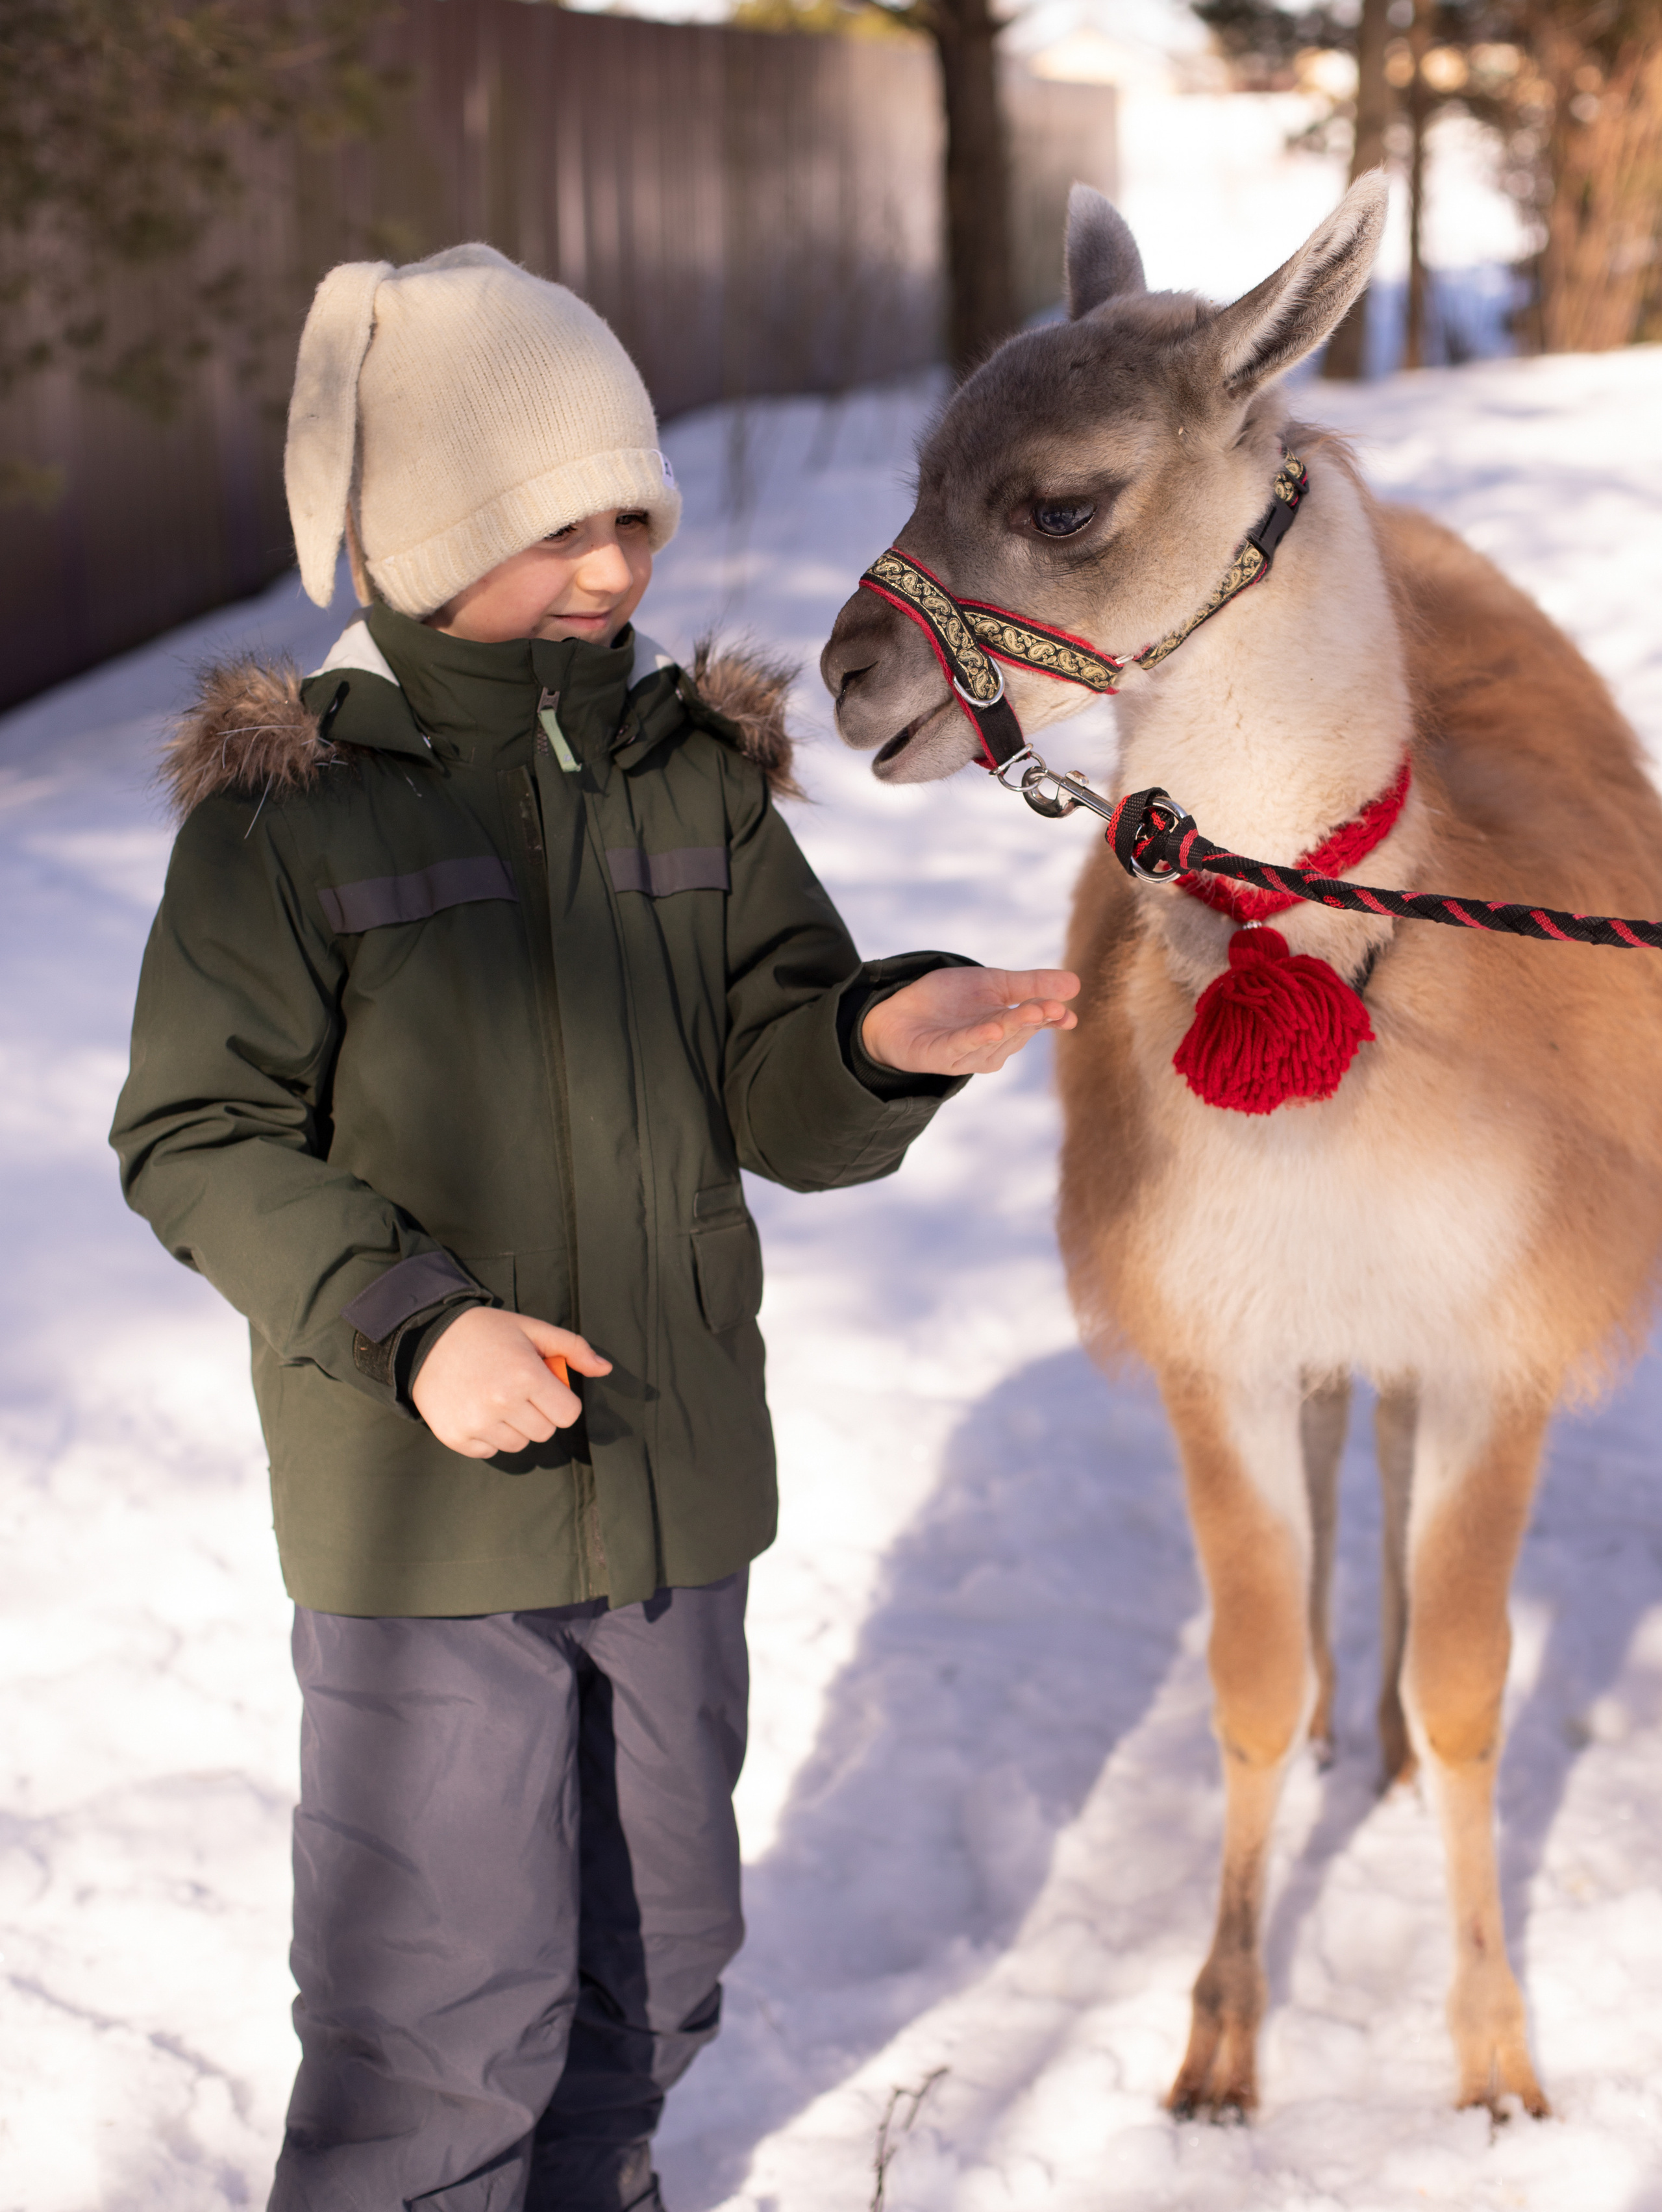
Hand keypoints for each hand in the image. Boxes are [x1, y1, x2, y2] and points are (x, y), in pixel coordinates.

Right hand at [411, 1308, 611, 1458]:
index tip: (546, 1387)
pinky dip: (489, 1436)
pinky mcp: (455, 1437)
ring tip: (497, 1398)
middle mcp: (502, 1404)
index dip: (561, 1401)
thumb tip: (605, 1369)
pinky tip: (478, 1409)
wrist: (426, 1337)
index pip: (568, 1414)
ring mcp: (476, 1423)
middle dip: (540, 1413)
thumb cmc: (485, 1332)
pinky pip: (490, 1451)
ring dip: (516, 1427)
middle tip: (519, 1390)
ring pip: (519, 1445)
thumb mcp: (532, 1329)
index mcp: (526, 1376)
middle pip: (545, 1432)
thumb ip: (573, 1348)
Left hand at [860, 965, 1079, 1077]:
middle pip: (1016, 1030)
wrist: (899, 1012)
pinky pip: (962, 1046)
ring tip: (1031, 1010)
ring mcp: (966, 1054)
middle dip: (1034, 1018)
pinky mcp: (940, 1056)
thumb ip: (1031, 984)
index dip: (1052, 1019)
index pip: (1034, 1023)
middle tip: (1053, 1006)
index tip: (1069, 1015)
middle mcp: (991, 1047)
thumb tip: (1076, 983)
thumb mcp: (994, 983)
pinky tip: (992, 1029)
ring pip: (994, 1039)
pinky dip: (977, 1039)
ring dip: (1011, 1026)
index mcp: (1007, 1030)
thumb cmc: (949, 1000)